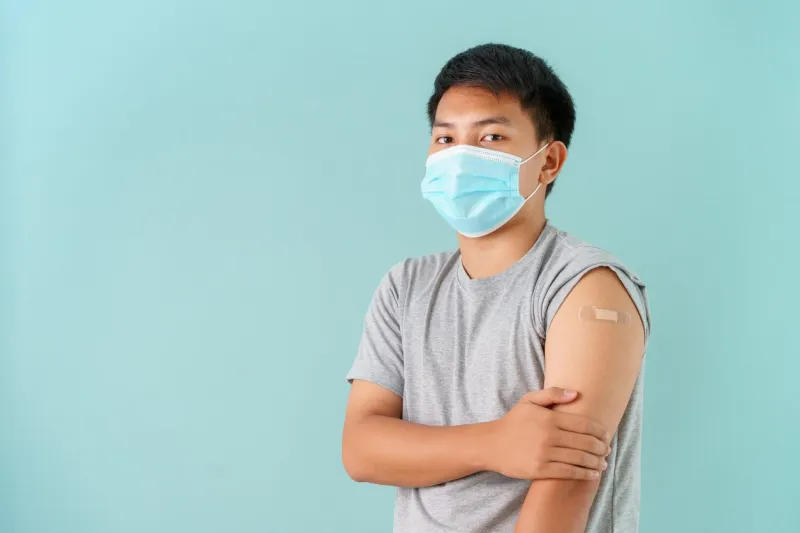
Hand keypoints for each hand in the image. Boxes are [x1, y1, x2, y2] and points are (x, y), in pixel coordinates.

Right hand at [484, 388, 610, 480]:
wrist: (491, 444)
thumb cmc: (513, 421)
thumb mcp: (529, 401)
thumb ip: (552, 394)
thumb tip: (576, 394)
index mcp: (549, 418)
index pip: (584, 424)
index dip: (600, 431)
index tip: (607, 435)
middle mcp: (549, 436)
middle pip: (586, 443)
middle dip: (602, 448)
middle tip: (607, 450)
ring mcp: (545, 454)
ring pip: (580, 459)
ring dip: (597, 462)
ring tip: (604, 463)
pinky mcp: (540, 470)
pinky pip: (569, 473)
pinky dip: (585, 474)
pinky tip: (593, 473)